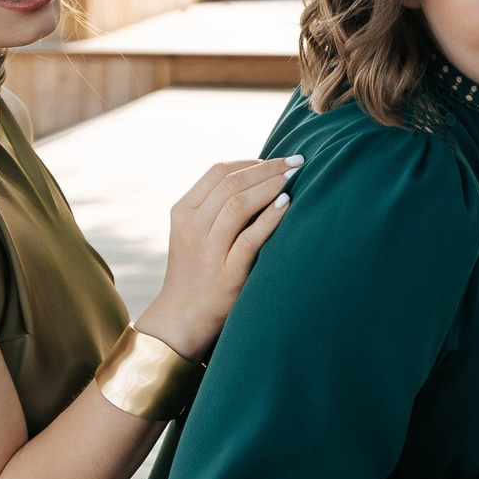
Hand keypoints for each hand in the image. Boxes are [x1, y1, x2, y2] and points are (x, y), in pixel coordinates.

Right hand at [134, 157, 295, 358]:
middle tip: (297, 161)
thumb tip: (258, 176)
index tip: (276, 160)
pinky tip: (288, 204)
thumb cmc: (197, 270)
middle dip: (268, 168)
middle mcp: (192, 228)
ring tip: (296, 177)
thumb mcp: (194, 233)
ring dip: (271, 186)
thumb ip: (216, 207)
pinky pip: (250, 238)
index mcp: (183, 212)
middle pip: (231, 184)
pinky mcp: (226, 274)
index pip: (217, 172)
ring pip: (238, 205)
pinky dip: (270, 218)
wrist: (181, 318)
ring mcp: (207, 251)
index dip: (250, 161)